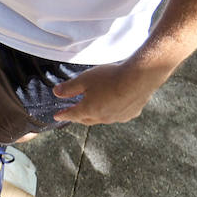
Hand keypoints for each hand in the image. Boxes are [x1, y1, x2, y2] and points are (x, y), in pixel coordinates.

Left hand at [51, 61, 165, 125]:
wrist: (140, 78)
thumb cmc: (110, 77)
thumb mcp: (84, 79)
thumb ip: (69, 88)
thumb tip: (57, 93)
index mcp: (89, 110)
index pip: (72, 115)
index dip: (63, 114)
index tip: (57, 116)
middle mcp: (103, 117)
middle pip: (86, 119)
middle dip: (77, 116)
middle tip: (72, 113)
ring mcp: (118, 117)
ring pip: (101, 119)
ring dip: (94, 115)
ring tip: (91, 110)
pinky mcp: (130, 114)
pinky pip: (116, 115)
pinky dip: (110, 112)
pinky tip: (111, 106)